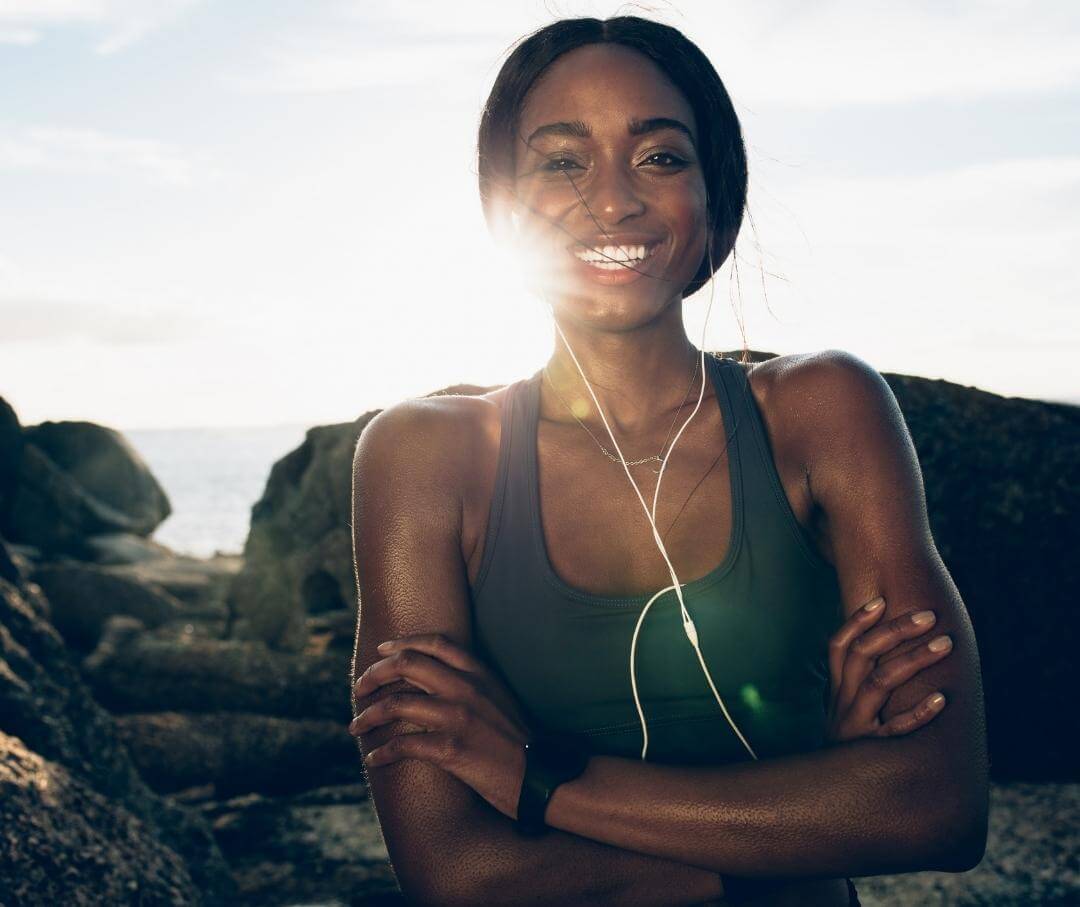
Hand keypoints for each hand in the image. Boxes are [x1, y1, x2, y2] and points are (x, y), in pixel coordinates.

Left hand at [348, 633, 532, 817]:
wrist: (541, 775)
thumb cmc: (518, 740)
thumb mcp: (499, 697)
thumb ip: (472, 683)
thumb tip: (437, 679)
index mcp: (479, 673)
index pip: (435, 643)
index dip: (403, 642)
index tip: (382, 650)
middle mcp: (466, 688)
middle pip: (407, 664)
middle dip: (374, 674)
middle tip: (360, 689)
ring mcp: (458, 717)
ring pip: (396, 703)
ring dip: (368, 716)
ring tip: (356, 726)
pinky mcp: (451, 749)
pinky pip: (402, 745)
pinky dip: (381, 752)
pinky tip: (373, 759)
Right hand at [826, 595, 952, 742]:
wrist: (827, 797)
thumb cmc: (848, 750)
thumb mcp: (844, 715)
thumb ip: (858, 687)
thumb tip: (890, 654)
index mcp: (836, 691)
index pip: (838, 646)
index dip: (856, 621)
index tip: (880, 600)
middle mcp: (842, 703)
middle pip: (863, 654)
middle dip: (895, 630)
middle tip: (929, 616)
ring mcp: (855, 725)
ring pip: (880, 682)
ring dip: (914, 659)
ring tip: (945, 644)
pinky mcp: (871, 751)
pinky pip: (896, 729)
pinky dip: (919, 714)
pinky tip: (943, 700)